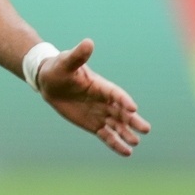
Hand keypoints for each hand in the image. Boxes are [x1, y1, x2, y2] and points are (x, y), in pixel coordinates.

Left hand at [36, 39, 149, 156]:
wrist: (50, 82)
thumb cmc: (59, 68)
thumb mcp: (66, 62)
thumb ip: (78, 55)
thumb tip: (88, 42)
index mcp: (101, 86)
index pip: (116, 94)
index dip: (124, 100)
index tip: (133, 108)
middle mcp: (104, 101)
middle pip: (122, 112)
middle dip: (133, 120)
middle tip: (145, 129)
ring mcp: (100, 114)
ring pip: (117, 125)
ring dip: (126, 134)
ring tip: (135, 142)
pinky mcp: (94, 125)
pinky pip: (107, 136)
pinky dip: (116, 144)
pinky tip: (126, 152)